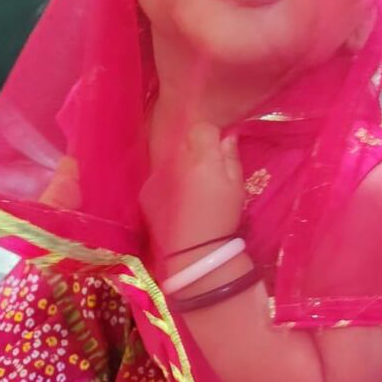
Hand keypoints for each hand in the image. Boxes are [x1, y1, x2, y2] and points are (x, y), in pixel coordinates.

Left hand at [140, 123, 244, 256]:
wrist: (192, 253)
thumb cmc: (221, 217)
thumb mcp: (236, 186)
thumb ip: (230, 157)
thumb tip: (227, 136)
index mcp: (201, 157)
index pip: (202, 128)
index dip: (212, 137)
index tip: (219, 152)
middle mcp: (175, 161)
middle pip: (185, 142)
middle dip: (196, 150)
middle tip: (207, 173)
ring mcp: (157, 175)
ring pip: (171, 160)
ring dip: (181, 167)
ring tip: (191, 191)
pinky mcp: (145, 191)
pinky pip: (159, 178)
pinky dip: (168, 184)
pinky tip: (176, 203)